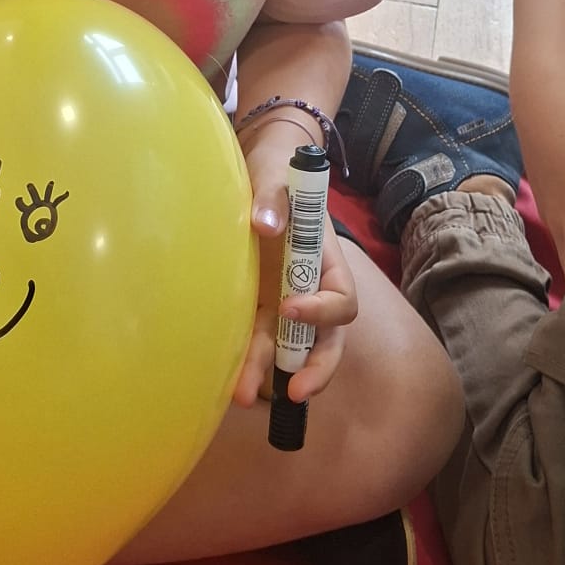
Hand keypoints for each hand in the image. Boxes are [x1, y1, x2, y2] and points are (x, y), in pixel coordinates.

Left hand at [232, 126, 358, 408]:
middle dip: (313, 369)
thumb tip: (266, 226)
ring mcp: (282, 300)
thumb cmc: (275, 170)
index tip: (289, 306)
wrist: (255, 170)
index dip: (322, 311)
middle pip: (324, 340)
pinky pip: (255, 337)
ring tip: (242, 394)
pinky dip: (244, 358)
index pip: (341, 301)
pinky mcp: (254, 304)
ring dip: (267, 371)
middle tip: (295, 391)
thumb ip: (274, 198)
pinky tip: (223, 375)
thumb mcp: (275, 175)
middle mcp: (310, 289)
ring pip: (286, 347)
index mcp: (327, 263)